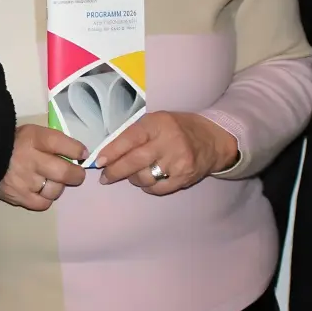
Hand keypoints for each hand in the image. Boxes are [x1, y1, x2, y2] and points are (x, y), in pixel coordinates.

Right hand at [0, 124, 87, 210]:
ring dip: (57, 186)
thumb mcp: (31, 132)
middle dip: (76, 174)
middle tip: (75, 174)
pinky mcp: (19, 197)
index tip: (81, 154)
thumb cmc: (12, 143)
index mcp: (33, 138)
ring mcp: (25, 181)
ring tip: (50, 180)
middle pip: (65, 172)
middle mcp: (30, 160)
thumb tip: (79, 152)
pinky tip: (41, 190)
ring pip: (56, 190)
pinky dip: (46, 198)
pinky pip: (44, 203)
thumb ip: (53, 141)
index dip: (77, 150)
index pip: (64, 144)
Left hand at [95, 111, 239, 194]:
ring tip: (134, 173)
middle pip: (135, 161)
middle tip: (106, 176)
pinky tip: (148, 180)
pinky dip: (148, 187)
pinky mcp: (184, 178)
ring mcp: (178, 161)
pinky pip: (158, 189)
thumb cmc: (177, 128)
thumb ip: (135, 133)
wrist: (212, 139)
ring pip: (145, 177)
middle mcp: (169, 142)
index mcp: (158, 123)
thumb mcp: (157, 121)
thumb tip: (107, 152)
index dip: (113, 151)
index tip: (99, 161)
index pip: (131, 138)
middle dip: (116, 171)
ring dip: (133, 178)